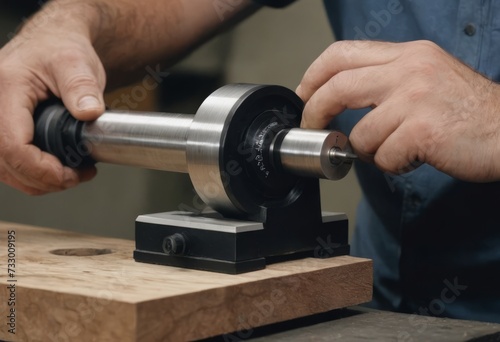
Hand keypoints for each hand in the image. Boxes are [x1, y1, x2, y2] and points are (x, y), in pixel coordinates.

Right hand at [0, 3, 104, 193]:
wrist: (54, 43)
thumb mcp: (78, 63)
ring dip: (36, 181)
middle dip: (43, 179)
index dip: (39, 168)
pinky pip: (7, 163)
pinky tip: (56, 170)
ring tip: (71, 174)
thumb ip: (83, 87)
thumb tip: (90, 112)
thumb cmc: (62, 49)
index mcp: (7, 88)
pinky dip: (31, 174)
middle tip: (77, 176)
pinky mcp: (1, 128)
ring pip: (3, 168)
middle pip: (4, 162)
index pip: (10, 143)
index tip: (69, 174)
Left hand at [297, 40, 499, 181]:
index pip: (343, 54)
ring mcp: (416, 98)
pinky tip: (412, 159)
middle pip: (337, 87)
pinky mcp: (422, 130)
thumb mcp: (428, 77)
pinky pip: (384, 157)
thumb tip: (343, 97)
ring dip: (368, 151)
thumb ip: (387, 81)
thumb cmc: (468, 111)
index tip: (303, 94)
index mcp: (408, 55)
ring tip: (392, 151)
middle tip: (312, 128)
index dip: (314, 75)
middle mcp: (410, 70)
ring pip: (360, 133)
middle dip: (315, 111)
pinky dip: (391, 165)